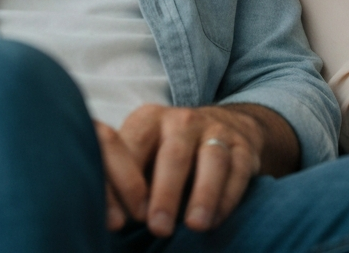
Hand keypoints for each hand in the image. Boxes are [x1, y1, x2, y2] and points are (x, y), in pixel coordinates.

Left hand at [95, 103, 280, 236]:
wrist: (222, 127)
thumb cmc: (167, 154)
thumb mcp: (143, 155)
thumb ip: (125, 179)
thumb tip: (107, 218)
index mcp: (147, 120)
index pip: (128, 146)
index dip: (122, 182)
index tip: (119, 221)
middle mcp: (181, 120)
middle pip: (172, 153)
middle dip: (165, 192)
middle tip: (158, 227)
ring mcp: (214, 130)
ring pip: (211, 158)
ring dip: (203, 194)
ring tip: (194, 226)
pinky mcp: (242, 146)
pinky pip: (238, 169)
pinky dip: (228, 196)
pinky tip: (216, 220)